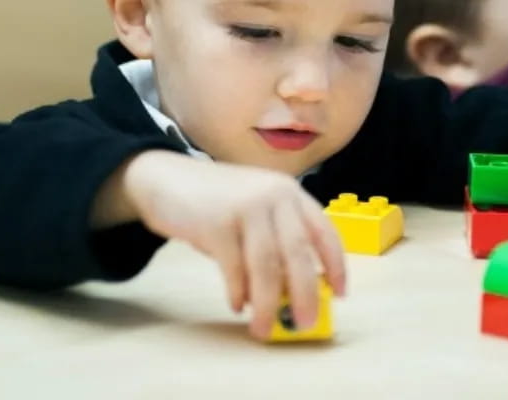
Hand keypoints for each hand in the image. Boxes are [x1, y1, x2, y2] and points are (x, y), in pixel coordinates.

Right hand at [121, 151, 345, 339]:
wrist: (167, 179)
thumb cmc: (218, 203)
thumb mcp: (256, 212)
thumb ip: (276, 242)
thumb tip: (292, 293)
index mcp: (290, 193)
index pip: (324, 231)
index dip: (336, 265)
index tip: (340, 294)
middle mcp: (273, 195)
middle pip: (298, 252)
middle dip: (305, 293)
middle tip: (304, 323)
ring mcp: (245, 206)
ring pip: (267, 265)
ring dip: (267, 303)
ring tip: (262, 328)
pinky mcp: (217, 222)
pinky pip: (234, 268)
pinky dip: (238, 293)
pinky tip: (236, 305)